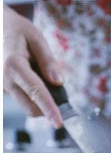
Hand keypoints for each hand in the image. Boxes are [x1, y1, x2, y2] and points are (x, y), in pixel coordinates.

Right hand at [3, 5, 63, 126]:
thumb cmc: (16, 30)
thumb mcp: (37, 39)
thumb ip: (48, 62)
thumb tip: (59, 82)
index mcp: (14, 65)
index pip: (36, 92)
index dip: (49, 109)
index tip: (59, 122)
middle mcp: (4, 79)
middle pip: (30, 106)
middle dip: (47, 107)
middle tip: (62, 95)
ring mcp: (1, 85)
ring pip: (25, 102)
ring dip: (39, 97)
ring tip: (40, 71)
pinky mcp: (1, 87)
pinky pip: (20, 95)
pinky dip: (31, 91)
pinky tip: (31, 72)